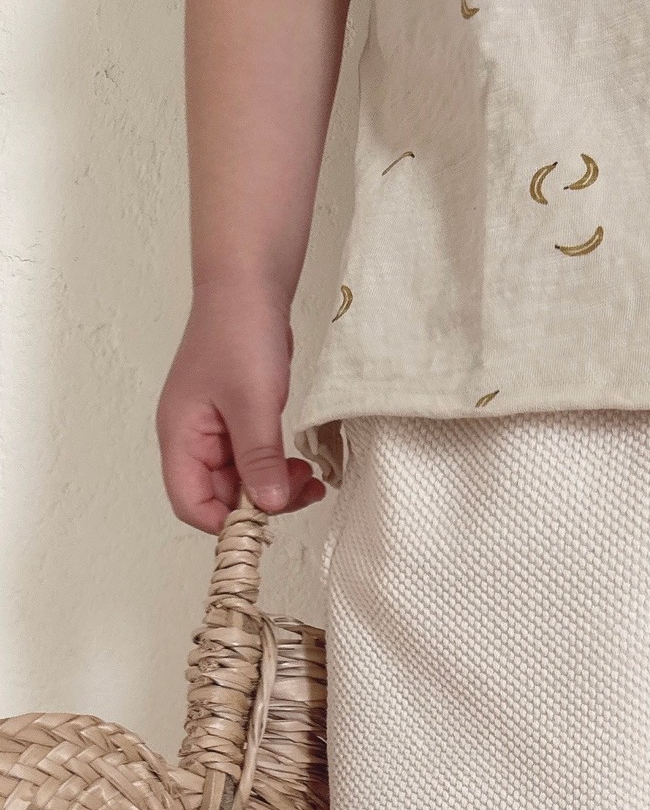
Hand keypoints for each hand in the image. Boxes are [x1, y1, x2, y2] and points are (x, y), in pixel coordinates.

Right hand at [155, 279, 325, 535]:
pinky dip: (277, 467)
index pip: (191, 504)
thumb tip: (269, 506)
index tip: (267, 523)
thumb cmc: (239, 332)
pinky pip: (254, 460)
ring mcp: (214, 431)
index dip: (227, 522)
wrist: (249, 286)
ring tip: (308, 477)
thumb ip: (259, 458)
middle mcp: (192, 439)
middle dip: (262, 503)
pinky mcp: (237, 421)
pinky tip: (301, 463)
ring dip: (274, 486)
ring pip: (242, 481)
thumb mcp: (253, 402)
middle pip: (220, 498)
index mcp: (181, 437)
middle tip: (302, 491)